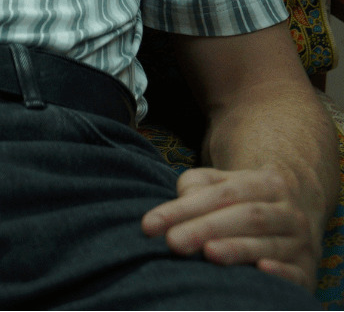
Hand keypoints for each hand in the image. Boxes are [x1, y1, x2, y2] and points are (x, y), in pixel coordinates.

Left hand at [142, 167, 318, 288]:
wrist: (290, 217)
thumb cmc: (240, 201)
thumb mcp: (220, 184)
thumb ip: (196, 186)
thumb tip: (183, 200)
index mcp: (267, 183)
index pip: (222, 194)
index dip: (185, 208)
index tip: (150, 224)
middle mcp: (288, 212)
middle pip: (246, 216)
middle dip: (206, 228)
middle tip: (173, 242)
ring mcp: (301, 242)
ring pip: (268, 243)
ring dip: (238, 249)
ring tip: (208, 253)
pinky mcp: (307, 271)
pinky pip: (296, 272)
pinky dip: (280, 273)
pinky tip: (261, 269)